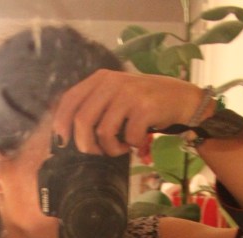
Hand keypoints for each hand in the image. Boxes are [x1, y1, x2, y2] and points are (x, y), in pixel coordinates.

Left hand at [53, 69, 202, 156]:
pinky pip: (127, 137)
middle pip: (83, 120)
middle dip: (86, 144)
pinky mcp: (144, 107)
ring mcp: (128, 94)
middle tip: (97, 152)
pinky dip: (131, 146)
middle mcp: (112, 82)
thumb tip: (68, 134)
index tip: (62, 141)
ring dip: (110, 149)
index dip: (61, 123)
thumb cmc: (144, 104)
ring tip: (120, 147)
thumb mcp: (116, 96)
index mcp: (101, 78)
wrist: (181, 99)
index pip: (70, 99)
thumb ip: (95, 106)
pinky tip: (137, 142)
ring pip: (103, 132)